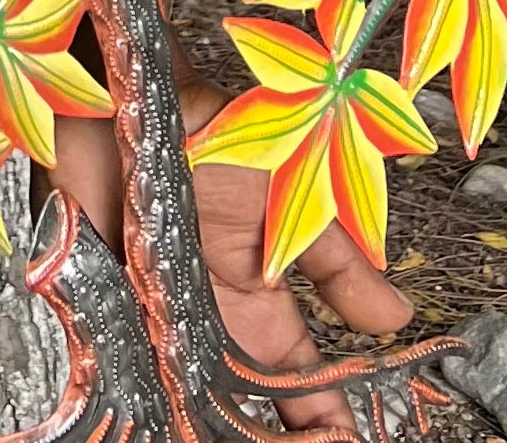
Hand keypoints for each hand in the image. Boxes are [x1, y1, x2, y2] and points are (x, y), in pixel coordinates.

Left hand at [51, 107, 409, 429]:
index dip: (324, 422)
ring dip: (203, 425)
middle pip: (245, 407)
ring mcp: (161, 318)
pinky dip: (140, 397)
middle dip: (268, 438)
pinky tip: (159, 420)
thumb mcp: (294, 200)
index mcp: (259, 302)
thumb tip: (395, 317)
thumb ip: (339, 261)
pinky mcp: (110, 308)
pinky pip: (127, 370)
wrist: (136, 98)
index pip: (300, 383)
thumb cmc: (211, 134)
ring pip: (189, 399)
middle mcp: (211, 320)